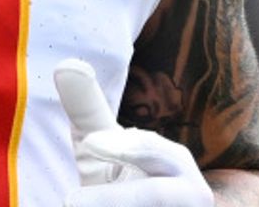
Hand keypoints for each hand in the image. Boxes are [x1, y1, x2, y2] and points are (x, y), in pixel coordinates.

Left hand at [53, 58, 213, 206]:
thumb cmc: (121, 183)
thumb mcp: (103, 147)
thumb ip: (88, 110)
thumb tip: (67, 64)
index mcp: (175, 164)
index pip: (157, 153)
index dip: (127, 147)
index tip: (90, 144)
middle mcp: (191, 197)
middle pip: (157, 196)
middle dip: (113, 198)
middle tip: (68, 202)